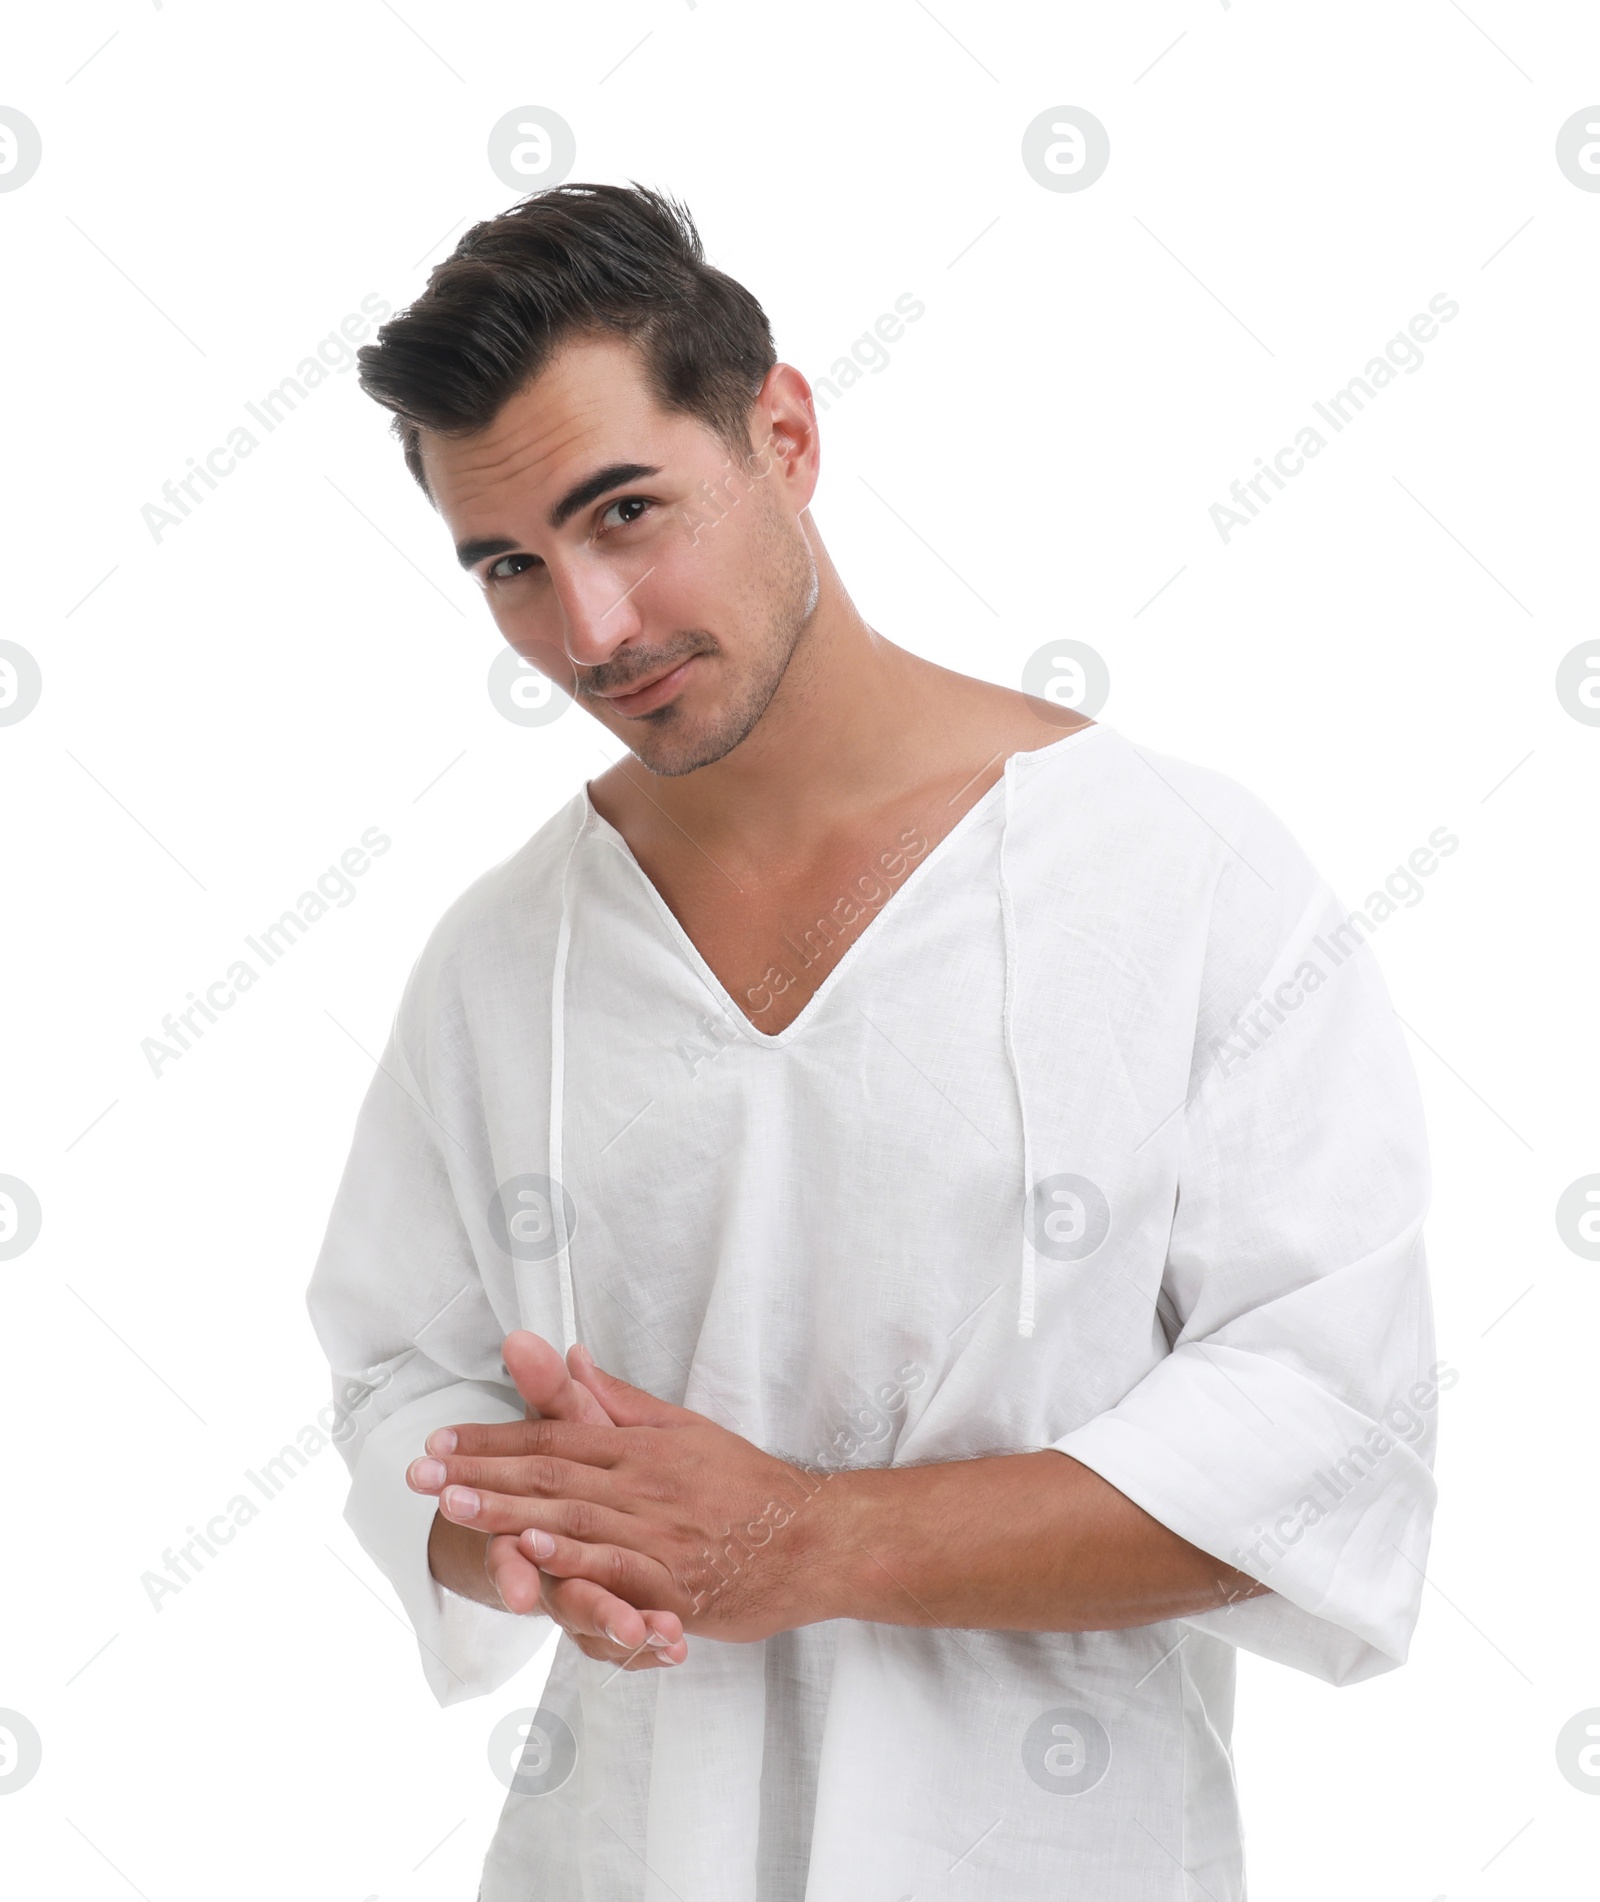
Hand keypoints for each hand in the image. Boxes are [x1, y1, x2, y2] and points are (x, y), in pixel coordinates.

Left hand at [413, 1341, 835, 1642]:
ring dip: (510, 1510)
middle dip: (481, 1472)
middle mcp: (644, 1485)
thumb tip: (570, 1354)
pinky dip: (573, 1557)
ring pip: (574, 1518)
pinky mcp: (675, 1583)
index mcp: (641, 1447)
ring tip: (456, 1505)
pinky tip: (533, 1551)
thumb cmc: (746, 1486)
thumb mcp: (683, 1429)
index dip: (493, 1440)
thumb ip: (617, 1401)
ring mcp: (659, 1534)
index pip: (554, 1436)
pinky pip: (617, 1568)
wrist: (812, 1539)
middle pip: (552, 1474)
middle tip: (420, 1473)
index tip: (438, 1443)